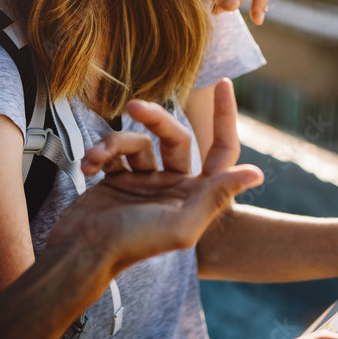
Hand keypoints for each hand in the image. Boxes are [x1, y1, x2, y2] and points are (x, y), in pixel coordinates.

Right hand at [50, 80, 263, 273]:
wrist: (80, 254)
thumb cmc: (133, 244)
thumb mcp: (181, 225)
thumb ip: (216, 197)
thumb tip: (258, 173)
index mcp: (196, 195)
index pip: (222, 150)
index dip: (226, 118)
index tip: (225, 84)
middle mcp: (174, 187)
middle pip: (175, 137)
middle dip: (156, 119)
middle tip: (134, 106)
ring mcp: (144, 183)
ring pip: (139, 143)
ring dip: (115, 143)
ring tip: (96, 155)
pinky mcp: (116, 182)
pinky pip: (113, 153)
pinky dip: (99, 154)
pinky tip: (87, 164)